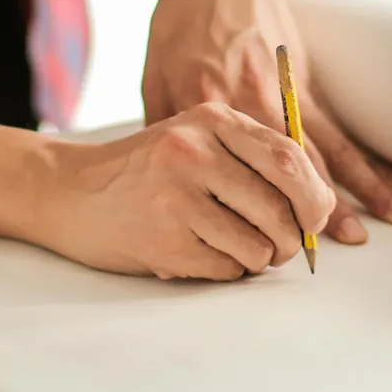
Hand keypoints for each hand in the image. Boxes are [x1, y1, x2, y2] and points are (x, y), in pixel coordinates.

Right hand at [32, 103, 335, 280]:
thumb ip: (255, 161)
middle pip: (281, 208)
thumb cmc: (147, 171)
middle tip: (281, 247)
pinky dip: (228, 271)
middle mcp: (193, 152)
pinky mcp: (162, 239)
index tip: (314, 220)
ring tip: (236, 250)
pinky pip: (227, 269)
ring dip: (258, 259)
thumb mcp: (197, 141)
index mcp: (212, 120)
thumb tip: (322, 208)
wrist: (68, 191)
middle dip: (293, 239)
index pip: (289, 159)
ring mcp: (175, 197)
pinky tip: (203, 255)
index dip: (315, 197)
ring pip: (258, 246)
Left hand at [142, 0, 391, 244]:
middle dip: (318, 212)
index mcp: (212, 112)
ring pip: (328, 152)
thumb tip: (169, 181)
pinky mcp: (305, 85)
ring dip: (361, 189)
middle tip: (340, 246)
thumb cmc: (181, 24)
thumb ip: (164, 135)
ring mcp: (286, 96)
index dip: (258, 215)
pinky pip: (341, 128)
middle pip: (293, 170)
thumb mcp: (154, 79)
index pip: (239, 176)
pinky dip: (369, 156)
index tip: (268, 247)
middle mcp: (255, 108)